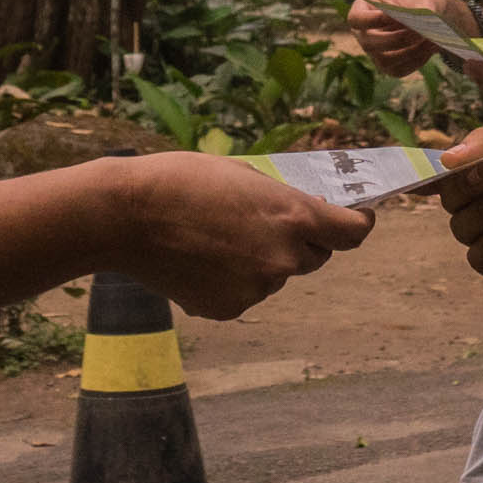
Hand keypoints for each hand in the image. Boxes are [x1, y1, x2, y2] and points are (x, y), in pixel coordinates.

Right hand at [99, 152, 373, 318]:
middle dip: (302, 241)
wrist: (126, 217)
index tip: (353, 216)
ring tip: (219, 238)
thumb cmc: (181, 181)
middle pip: (315, 256)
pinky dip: (234, 281)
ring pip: (276, 275)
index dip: (357, 223)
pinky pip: (246, 293)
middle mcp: (283, 257)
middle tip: (268, 223)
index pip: (353, 232)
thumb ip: (279, 198)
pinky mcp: (229, 309)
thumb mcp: (243, 173)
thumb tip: (301, 212)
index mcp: (293, 217)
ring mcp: (257, 288)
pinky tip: (202, 260)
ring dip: (262, 261)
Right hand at [345, 0, 472, 76]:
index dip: (370, 20)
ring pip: (384, 60)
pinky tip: (431, 48)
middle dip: (396, 39)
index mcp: (364, 9)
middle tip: (419, 32)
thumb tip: (425, 19)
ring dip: (409, 52)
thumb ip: (424, 6)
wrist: (430, 15)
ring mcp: (375, 52)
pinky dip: (417, 60)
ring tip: (431, 40)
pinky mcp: (389, 67)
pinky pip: (399, 70)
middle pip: (369, 43)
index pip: (356, 19)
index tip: (392, 15)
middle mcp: (364, 33)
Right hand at [437, 119, 482, 280]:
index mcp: (481, 169)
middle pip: (448, 200)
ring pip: (460, 227)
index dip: (425, 174)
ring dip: (481, 209)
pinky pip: (478, 257)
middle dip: (463, 186)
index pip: (442, 174)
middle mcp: (482, 201)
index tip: (421, 172)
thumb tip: (445, 160)